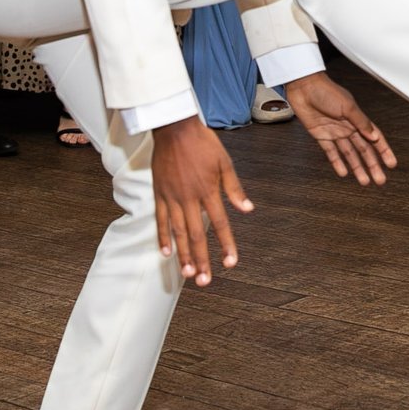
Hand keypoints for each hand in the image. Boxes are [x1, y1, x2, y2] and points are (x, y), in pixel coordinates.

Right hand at [149, 119, 248, 285]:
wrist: (174, 127)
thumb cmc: (203, 143)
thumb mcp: (225, 162)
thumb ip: (235, 188)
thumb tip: (248, 210)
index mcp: (208, 190)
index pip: (220, 224)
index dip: (226, 245)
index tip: (230, 263)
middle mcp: (190, 198)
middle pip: (197, 235)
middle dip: (202, 260)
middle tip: (205, 281)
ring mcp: (172, 197)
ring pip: (178, 232)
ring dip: (183, 254)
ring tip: (187, 274)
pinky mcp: (159, 193)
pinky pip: (160, 219)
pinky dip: (162, 236)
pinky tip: (166, 253)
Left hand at [283, 73, 395, 184]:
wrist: (303, 87)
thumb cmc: (327, 91)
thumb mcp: (347, 106)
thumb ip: (361, 122)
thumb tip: (375, 137)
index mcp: (357, 120)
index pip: (375, 138)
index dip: (384, 151)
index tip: (391, 164)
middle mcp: (348, 128)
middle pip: (363, 150)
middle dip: (372, 165)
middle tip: (380, 180)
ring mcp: (335, 133)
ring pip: (349, 154)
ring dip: (357, 168)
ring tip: (364, 182)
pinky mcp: (321, 135)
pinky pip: (331, 152)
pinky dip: (337, 162)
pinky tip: (343, 173)